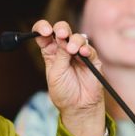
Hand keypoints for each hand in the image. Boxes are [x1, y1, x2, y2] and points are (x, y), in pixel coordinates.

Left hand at [31, 19, 105, 135]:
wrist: (79, 106)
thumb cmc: (64, 93)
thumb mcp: (56, 75)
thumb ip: (60, 56)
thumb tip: (64, 40)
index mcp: (50, 52)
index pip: (43, 34)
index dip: (42, 28)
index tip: (44, 31)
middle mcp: (63, 50)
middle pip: (61, 30)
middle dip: (61, 29)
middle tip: (61, 35)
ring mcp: (78, 53)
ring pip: (76, 37)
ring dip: (74, 40)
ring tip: (72, 50)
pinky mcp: (91, 58)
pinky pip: (89, 48)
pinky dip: (86, 48)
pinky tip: (83, 53)